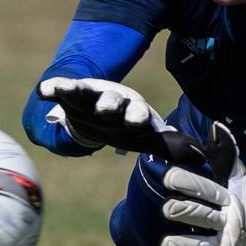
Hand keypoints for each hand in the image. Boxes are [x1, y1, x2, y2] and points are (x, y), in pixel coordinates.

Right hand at [38, 77, 204, 164]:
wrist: (99, 114)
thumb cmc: (124, 128)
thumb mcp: (143, 138)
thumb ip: (167, 146)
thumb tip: (200, 158)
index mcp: (133, 112)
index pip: (138, 114)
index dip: (138, 117)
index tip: (137, 122)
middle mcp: (114, 102)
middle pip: (113, 102)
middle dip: (111, 105)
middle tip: (107, 109)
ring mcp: (92, 96)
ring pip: (86, 93)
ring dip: (76, 91)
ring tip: (65, 89)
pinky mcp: (72, 94)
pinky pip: (63, 89)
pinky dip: (55, 87)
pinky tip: (44, 90)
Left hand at [161, 122, 245, 245]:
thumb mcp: (241, 181)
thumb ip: (227, 155)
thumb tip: (217, 125)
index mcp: (229, 200)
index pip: (207, 188)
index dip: (188, 182)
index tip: (169, 176)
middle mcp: (228, 222)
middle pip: (200, 215)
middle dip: (181, 211)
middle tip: (168, 208)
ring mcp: (225, 245)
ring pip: (198, 245)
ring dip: (180, 244)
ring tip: (166, 245)